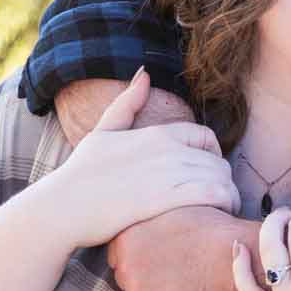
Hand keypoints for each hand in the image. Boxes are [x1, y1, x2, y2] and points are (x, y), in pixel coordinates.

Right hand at [56, 69, 239, 248]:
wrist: (63, 207)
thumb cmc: (80, 173)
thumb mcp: (103, 131)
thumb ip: (127, 104)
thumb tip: (144, 74)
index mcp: (156, 133)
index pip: (206, 137)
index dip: (213, 155)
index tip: (207, 173)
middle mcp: (166, 149)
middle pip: (217, 160)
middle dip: (222, 179)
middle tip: (217, 197)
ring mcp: (166, 173)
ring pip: (220, 178)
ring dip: (227, 196)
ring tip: (221, 210)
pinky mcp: (165, 199)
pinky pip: (213, 195)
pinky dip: (223, 204)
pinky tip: (217, 216)